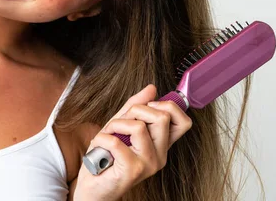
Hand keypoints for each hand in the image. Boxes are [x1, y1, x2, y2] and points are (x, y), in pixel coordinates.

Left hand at [73, 84, 192, 200]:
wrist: (92, 187)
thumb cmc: (106, 158)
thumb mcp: (120, 126)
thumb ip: (134, 107)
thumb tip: (152, 88)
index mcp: (160, 144)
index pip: (183, 121)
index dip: (169, 106)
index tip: (149, 105)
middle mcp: (160, 155)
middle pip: (162, 117)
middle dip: (136, 109)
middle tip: (122, 122)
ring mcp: (149, 163)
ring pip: (138, 126)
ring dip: (115, 125)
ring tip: (108, 136)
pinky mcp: (133, 170)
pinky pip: (117, 142)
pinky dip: (102, 139)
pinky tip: (101, 147)